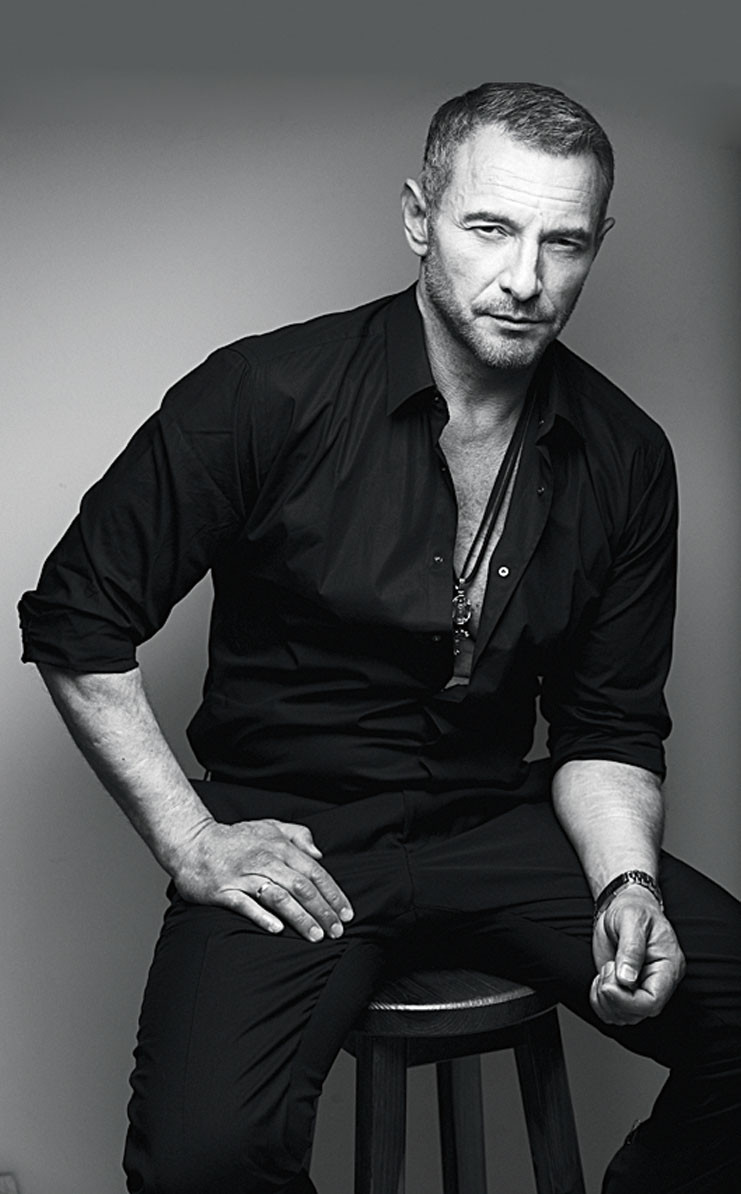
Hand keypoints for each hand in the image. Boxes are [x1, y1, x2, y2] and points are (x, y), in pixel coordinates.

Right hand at [172, 817, 353, 942]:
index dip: (333, 893)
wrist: (194, 843)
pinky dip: (262, 916)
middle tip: (336, 931)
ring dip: (300, 917)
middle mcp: (265, 860)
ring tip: (315, 935)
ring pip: (278, 897)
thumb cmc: (235, 839)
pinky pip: (246, 905)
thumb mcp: (269, 827)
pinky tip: (277, 929)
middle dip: (322, 910)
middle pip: (301, 887)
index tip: (346, 913)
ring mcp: (244, 876)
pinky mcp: (224, 891)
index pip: (314, 872)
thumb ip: (298, 836)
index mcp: (279, 847)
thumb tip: (319, 854)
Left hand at [591, 887, 684, 1025]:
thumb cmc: (632, 909)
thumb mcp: (631, 919)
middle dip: (613, 997)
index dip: (627, 1000)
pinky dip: (599, 1002)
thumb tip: (627, 979)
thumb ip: (630, 948)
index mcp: (668, 966)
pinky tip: (600, 981)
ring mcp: (641, 988)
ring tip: (605, 972)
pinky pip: (613, 1012)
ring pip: (624, 1017)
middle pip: (638, 1012)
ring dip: (605, 1000)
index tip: (610, 982)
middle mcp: (657, 982)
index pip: (653, 1002)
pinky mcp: (626, 990)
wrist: (623, 906)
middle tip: (607, 969)